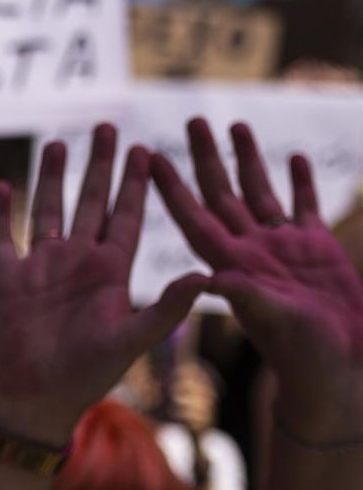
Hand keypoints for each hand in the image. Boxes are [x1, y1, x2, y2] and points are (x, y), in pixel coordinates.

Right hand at [0, 125, 206, 441]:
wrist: (37, 398)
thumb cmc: (89, 376)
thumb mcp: (133, 340)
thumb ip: (167, 308)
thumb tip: (207, 276)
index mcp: (112, 272)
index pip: (127, 216)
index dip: (136, 183)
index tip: (146, 149)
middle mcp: (79, 261)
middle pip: (90, 202)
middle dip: (99, 165)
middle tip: (108, 126)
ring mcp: (43, 267)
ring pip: (49, 210)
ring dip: (53, 177)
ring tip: (60, 143)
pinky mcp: (9, 278)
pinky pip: (4, 236)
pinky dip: (1, 212)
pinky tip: (2, 185)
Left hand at [152, 119, 362, 441]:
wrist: (337, 368)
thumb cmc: (302, 354)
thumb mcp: (272, 322)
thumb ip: (246, 297)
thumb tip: (211, 278)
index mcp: (232, 264)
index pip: (194, 217)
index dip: (172, 188)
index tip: (151, 157)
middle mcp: (250, 250)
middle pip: (222, 194)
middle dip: (206, 158)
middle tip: (192, 121)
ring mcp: (282, 247)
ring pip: (259, 191)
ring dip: (247, 159)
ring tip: (235, 125)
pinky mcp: (315, 249)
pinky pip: (303, 205)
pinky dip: (298, 181)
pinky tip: (291, 155)